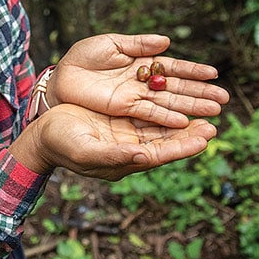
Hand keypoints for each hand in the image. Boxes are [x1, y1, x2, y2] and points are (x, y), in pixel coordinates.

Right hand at [14, 102, 217, 180]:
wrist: (44, 134)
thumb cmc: (62, 145)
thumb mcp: (87, 151)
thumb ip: (114, 156)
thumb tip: (143, 156)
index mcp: (126, 159)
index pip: (162, 154)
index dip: (183, 147)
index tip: (204, 139)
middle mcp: (131, 147)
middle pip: (168, 141)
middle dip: (191, 133)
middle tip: (214, 123)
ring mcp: (127, 133)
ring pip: (162, 126)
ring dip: (183, 119)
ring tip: (205, 111)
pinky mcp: (121, 119)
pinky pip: (148, 112)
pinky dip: (164, 107)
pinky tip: (177, 98)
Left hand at [48, 34, 229, 128]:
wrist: (60, 78)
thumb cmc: (82, 58)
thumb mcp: (109, 44)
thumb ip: (137, 44)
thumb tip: (166, 41)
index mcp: (143, 63)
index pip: (174, 67)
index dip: (194, 71)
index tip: (214, 74)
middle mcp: (144, 83)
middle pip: (177, 89)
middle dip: (200, 94)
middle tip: (223, 100)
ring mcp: (136, 98)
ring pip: (169, 105)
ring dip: (191, 110)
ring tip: (213, 114)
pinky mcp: (125, 110)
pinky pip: (150, 115)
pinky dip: (167, 120)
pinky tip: (185, 124)